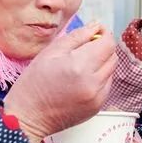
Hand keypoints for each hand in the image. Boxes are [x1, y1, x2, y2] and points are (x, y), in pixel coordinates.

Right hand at [4, 23, 117, 142]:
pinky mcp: (97, 106)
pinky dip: (99, 78)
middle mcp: (93, 82)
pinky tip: (82, 80)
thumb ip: (77, 36)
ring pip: (111, 71)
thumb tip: (95, 26)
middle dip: (103, 48)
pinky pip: (107, 86)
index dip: (103, 34)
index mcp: (80, 65)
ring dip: (102, 63)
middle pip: (112, 56)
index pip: (108, 43)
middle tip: (86, 48)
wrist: (28, 116)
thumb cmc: (34, 83)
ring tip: (82, 65)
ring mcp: (97, 97)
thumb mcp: (51, 52)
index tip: (95, 32)